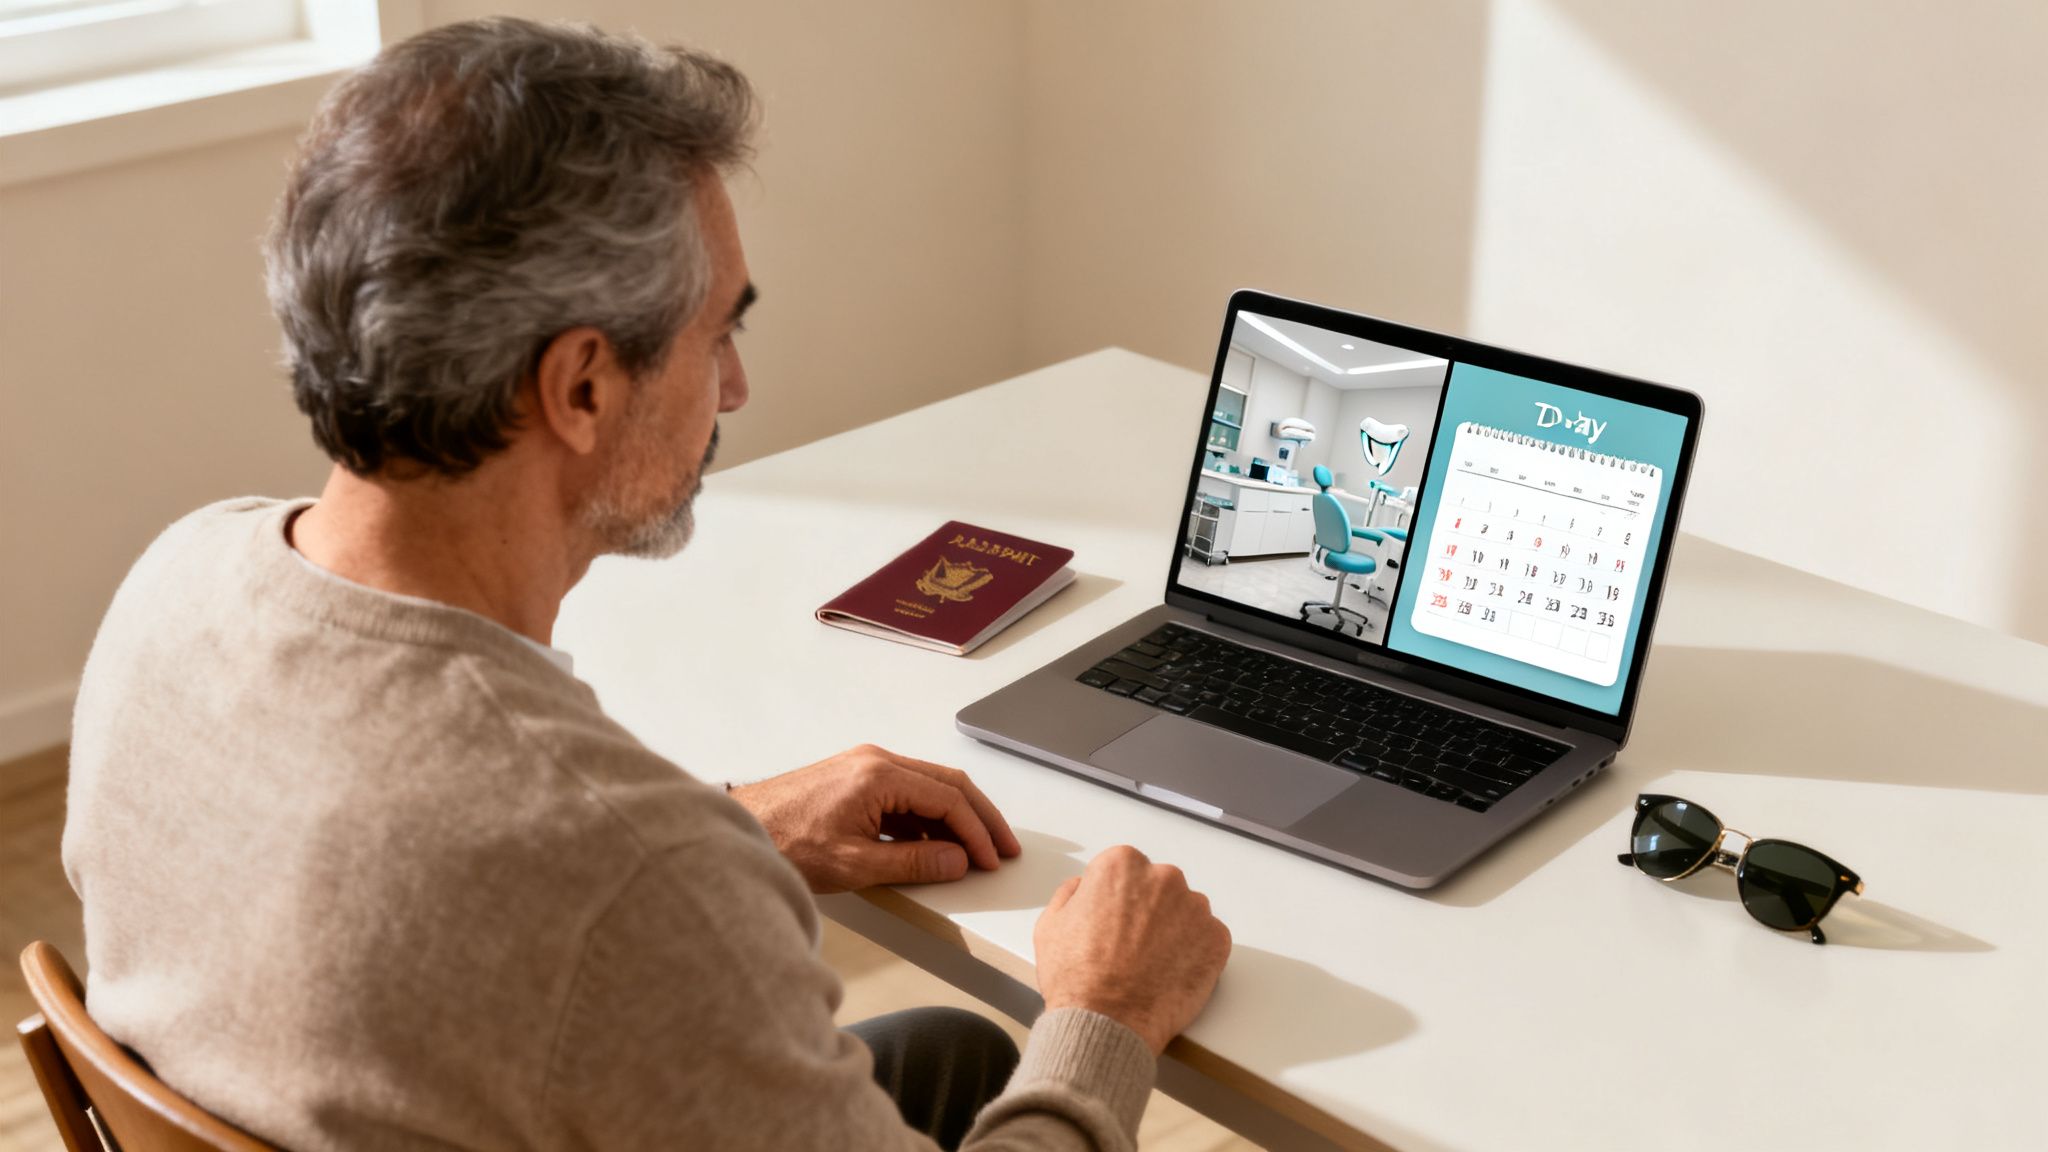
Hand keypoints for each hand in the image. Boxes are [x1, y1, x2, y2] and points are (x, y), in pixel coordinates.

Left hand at [730, 744, 1021, 893]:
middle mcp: (876, 761)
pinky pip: (905, 794)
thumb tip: (957, 860)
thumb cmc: (785, 842)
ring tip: (973, 852)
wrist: (739, 830)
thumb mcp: (855, 864)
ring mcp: (865, 767)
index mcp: (879, 775)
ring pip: (928, 787)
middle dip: (980, 818)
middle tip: (1003, 847)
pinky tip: (933, 845)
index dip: (977, 832)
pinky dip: (927, 819)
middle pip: (948, 785)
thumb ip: (914, 862)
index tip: (991, 859)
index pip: (949, 799)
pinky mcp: (855, 779)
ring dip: (954, 819)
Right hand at [1033, 845, 1230, 1055]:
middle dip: (1148, 910)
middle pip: (1159, 886)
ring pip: (1186, 910)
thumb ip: (1070, 894)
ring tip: (1151, 964)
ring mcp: (1195, 908)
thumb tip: (1083, 888)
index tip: (1113, 922)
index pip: (1125, 869)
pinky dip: (1195, 953)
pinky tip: (1171, 973)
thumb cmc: (1077, 978)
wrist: (1107, 1023)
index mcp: (1122, 865)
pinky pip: (1208, 938)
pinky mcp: (1217, 939)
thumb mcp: (1050, 925)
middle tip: (1131, 946)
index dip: (1115, 899)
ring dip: (1174, 929)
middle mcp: (1163, 877)